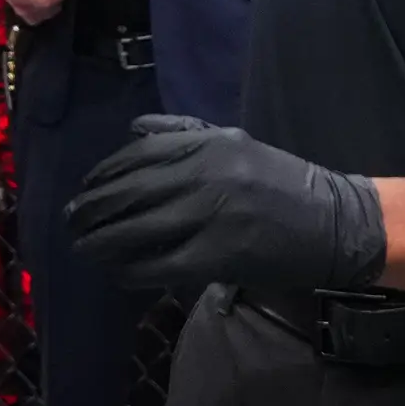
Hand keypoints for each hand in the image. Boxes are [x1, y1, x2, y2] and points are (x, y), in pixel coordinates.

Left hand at [65, 115, 386, 292]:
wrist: (333, 221)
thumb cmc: (279, 182)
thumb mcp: (235, 141)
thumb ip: (184, 132)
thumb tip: (132, 131)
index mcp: (209, 143)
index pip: (137, 155)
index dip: (102, 175)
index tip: (83, 191)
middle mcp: (207, 173)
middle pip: (129, 192)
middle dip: (92, 209)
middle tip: (71, 223)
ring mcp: (212, 215)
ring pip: (137, 230)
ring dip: (102, 242)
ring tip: (83, 248)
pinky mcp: (220, 255)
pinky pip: (161, 265)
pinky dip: (132, 271)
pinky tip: (119, 274)